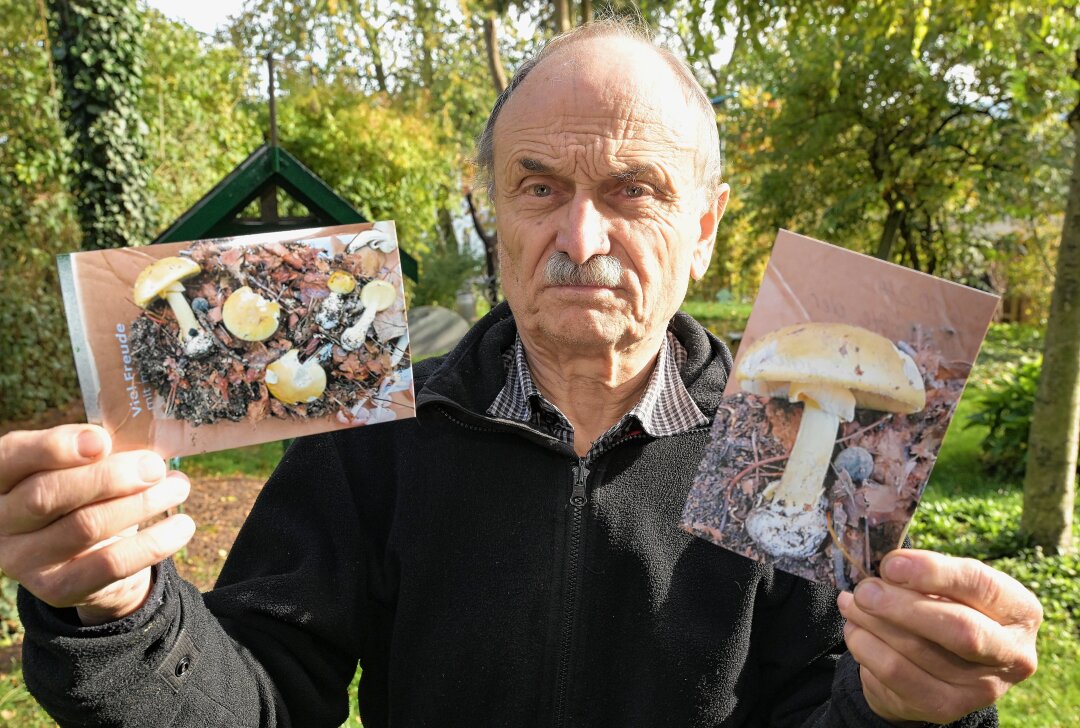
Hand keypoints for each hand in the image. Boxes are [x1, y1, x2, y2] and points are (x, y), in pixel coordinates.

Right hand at [0, 425, 194, 625]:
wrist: (93, 558)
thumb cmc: (89, 495)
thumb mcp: (85, 468)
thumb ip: (98, 453)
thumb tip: (141, 448)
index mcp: (2, 479)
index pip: (13, 457)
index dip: (55, 447)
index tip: (103, 440)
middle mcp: (2, 521)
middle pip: (48, 495)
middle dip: (109, 476)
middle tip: (155, 467)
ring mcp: (24, 560)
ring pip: (85, 526)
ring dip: (142, 503)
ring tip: (179, 486)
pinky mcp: (58, 589)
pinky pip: (112, 564)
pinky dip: (155, 542)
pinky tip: (182, 525)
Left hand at [838, 549, 1040, 725]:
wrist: (937, 665)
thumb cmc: (942, 608)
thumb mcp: (945, 586)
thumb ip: (925, 574)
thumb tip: (889, 569)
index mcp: (1020, 611)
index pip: (981, 585)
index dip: (932, 572)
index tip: (890, 564)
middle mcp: (1014, 654)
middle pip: (959, 629)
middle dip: (901, 605)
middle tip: (864, 590)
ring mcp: (984, 688)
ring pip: (918, 651)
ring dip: (872, 623)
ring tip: (851, 604)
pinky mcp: (948, 708)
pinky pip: (897, 675)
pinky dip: (866, 648)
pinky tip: (856, 631)